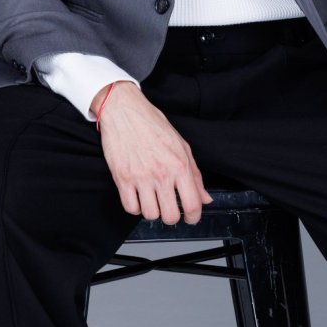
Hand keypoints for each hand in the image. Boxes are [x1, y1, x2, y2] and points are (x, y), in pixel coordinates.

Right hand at [92, 82, 211, 223]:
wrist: (124, 109)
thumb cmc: (152, 123)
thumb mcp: (181, 145)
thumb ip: (195, 174)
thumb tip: (205, 197)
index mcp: (179, 164)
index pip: (192, 204)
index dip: (193, 217)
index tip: (190, 216)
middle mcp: (161, 173)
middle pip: (170, 216)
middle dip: (172, 216)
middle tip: (169, 206)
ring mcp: (140, 176)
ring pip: (150, 215)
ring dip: (152, 210)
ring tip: (152, 198)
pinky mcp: (122, 177)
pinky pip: (130, 208)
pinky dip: (135, 207)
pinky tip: (138, 196)